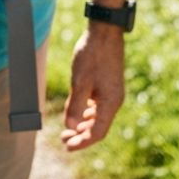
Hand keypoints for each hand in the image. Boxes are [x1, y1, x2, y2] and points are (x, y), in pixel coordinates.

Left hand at [60, 25, 125, 150]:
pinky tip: (78, 111)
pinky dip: (88, 112)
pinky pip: (99, 105)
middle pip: (98, 126)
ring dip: (84, 124)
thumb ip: (75, 105)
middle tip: (64, 139)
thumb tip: (70, 128)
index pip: (97, 132)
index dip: (82, 142)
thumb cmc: (92, 55)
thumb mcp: (80, 81)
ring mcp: (112, 92)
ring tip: (69, 128)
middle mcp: (114, 101)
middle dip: (81, 135)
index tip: (67, 146)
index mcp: (110, 103)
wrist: (104, 32)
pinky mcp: (109, 84)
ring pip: (98, 116)